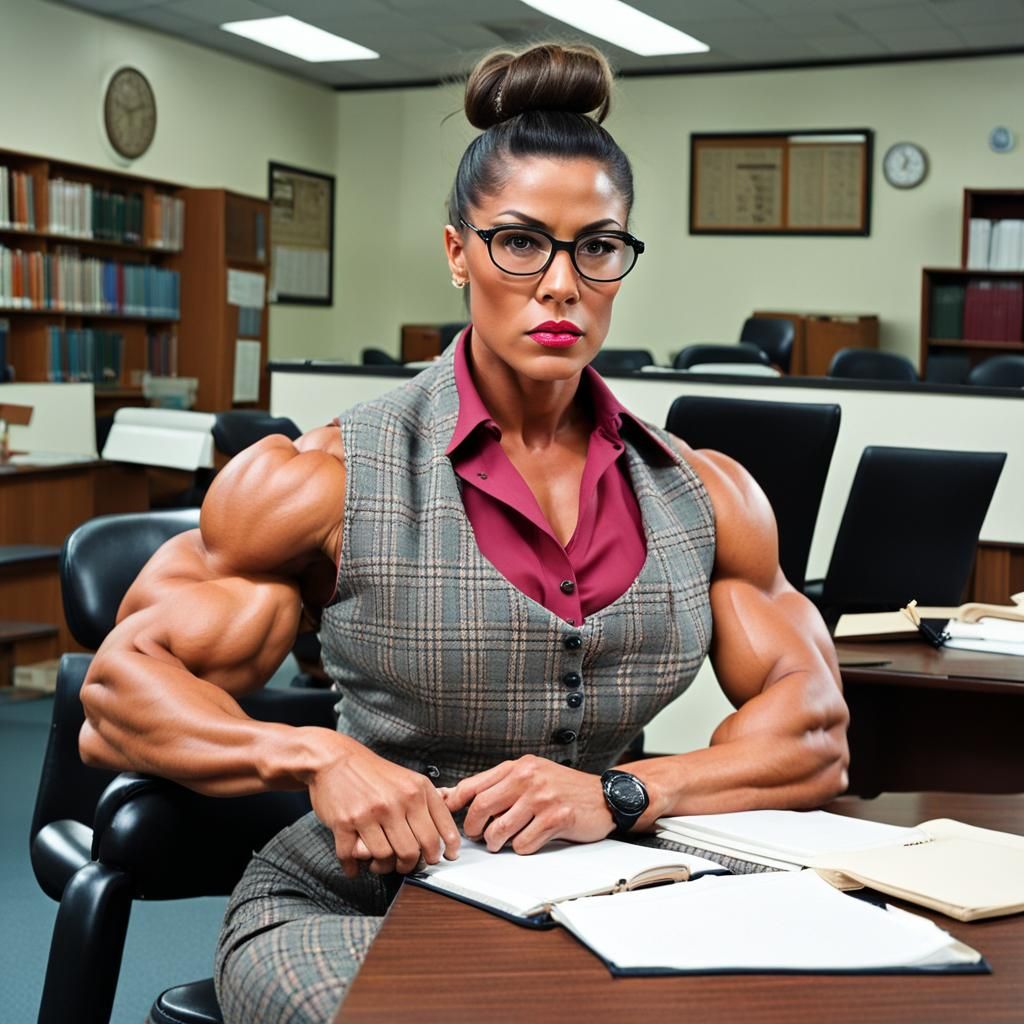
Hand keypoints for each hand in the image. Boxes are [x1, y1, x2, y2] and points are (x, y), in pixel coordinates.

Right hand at [308, 735, 460, 877]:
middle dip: (412, 865)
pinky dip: (354, 868)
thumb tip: (446, 832)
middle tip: (407, 864)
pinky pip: (352, 857)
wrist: (334, 758)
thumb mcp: (408, 778)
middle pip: (413, 851)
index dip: (445, 850)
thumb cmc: (372, 772)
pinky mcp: (345, 822)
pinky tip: (356, 867)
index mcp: (416, 790)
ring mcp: (370, 813)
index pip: (440, 829)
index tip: (445, 858)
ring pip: (385, 858)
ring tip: (380, 863)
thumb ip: (427, 802)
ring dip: (383, 867)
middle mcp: (396, 801)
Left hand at [443, 755, 614, 854]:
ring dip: (495, 842)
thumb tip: (455, 794)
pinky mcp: (556, 819)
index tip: (448, 814)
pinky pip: (523, 844)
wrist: (602, 795)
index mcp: (517, 766)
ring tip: (500, 841)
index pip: (474, 784)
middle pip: (481, 807)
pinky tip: (530, 839)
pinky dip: (521, 848)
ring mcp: (542, 798)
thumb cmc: (562, 787)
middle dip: (473, 827)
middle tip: (477, 835)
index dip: (455, 803)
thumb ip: (497, 784)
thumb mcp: (530, 774)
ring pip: (499, 830)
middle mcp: (528, 777)